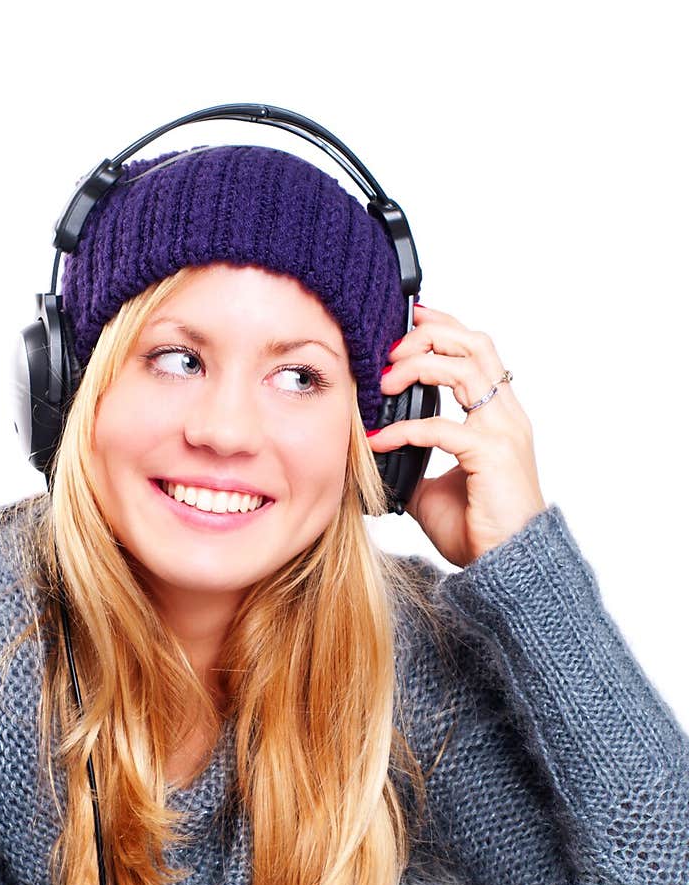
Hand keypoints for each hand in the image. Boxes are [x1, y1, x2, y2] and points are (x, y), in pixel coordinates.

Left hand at [367, 304, 547, 568]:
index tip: (408, 318)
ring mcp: (503, 431)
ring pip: (464, 368)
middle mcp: (506, 415)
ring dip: (417, 367)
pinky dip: (404, 428)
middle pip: (473, 344)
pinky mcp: (491, 454)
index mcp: (499, 415)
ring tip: (383, 384)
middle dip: (428, 336)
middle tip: (388, 351)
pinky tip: (378, 440)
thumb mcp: (434, 486)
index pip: (477, 349)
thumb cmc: (478, 528)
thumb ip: (414, 460)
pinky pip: (441, 426)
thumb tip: (379, 451)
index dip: (444, 325)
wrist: (505, 565)